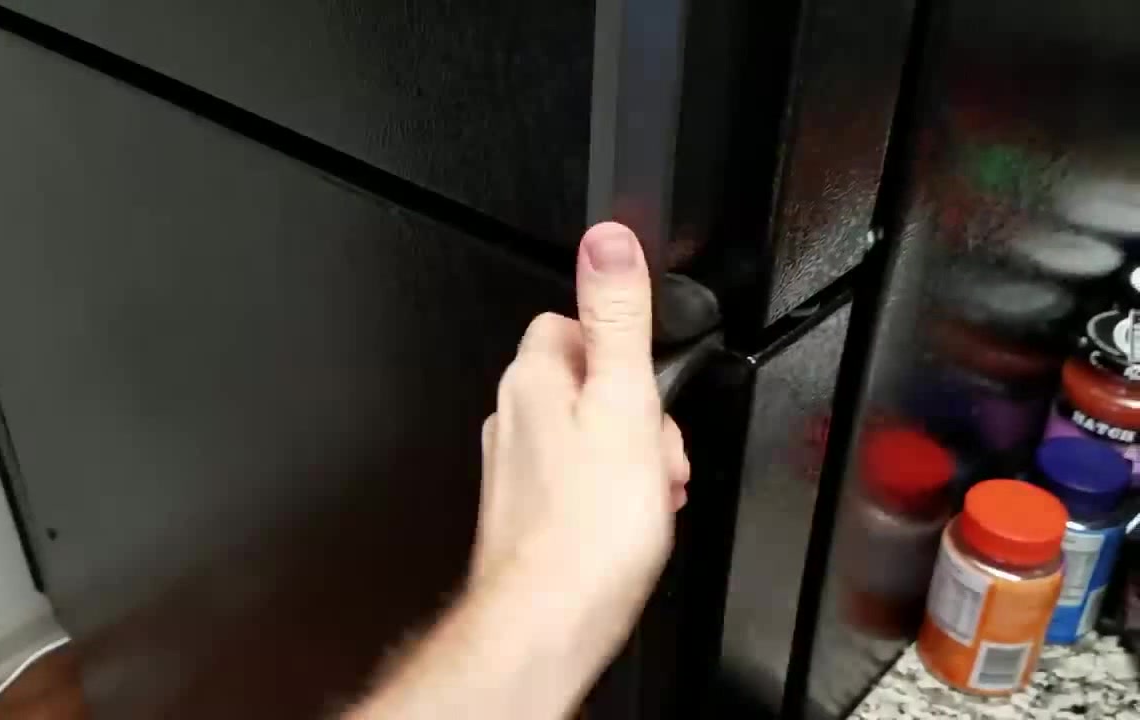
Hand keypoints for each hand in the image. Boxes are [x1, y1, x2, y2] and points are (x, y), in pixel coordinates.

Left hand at [470, 222, 689, 662]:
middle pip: (587, 380)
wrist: (549, 619)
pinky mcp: (528, 508)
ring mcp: (517, 465)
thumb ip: (618, 318)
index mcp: (534, 379)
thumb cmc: (586, 528)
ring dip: (631, 454)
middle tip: (656, 446)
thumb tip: (608, 240)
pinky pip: (580, 478)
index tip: (647, 377)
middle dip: (635, 408)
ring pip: (588, 432)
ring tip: (649, 490)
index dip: (620, 345)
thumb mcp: (624, 402)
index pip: (570, 319)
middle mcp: (514, 416)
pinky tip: (631, 519)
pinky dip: (611, 491)